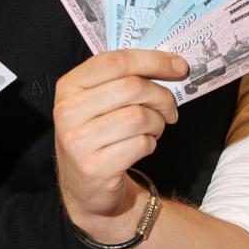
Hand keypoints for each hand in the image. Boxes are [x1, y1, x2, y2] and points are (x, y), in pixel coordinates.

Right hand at [53, 50, 186, 236]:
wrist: (85, 187)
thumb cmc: (99, 135)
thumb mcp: (98, 102)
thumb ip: (125, 79)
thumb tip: (173, 65)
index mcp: (69, 86)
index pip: (116, 62)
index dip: (154, 61)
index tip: (180, 67)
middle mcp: (68, 111)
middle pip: (133, 87)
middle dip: (162, 97)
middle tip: (169, 109)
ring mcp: (78, 141)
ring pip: (140, 116)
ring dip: (157, 123)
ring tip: (153, 130)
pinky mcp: (94, 167)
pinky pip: (141, 144)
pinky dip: (150, 144)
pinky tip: (141, 147)